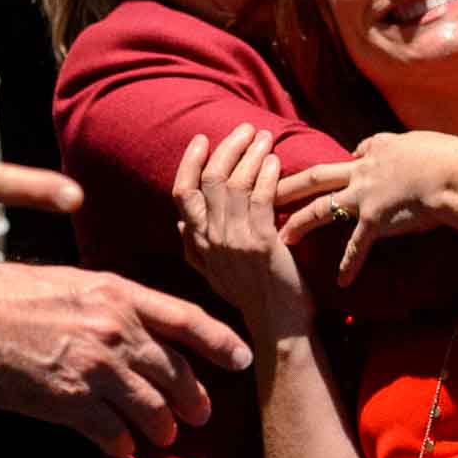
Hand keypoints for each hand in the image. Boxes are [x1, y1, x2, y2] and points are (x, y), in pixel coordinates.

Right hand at [0, 261, 252, 457]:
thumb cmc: (9, 295)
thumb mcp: (73, 282)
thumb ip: (114, 303)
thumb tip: (140, 326)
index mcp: (118, 294)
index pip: (188, 320)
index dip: (221, 343)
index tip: (243, 360)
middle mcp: (116, 331)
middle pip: (177, 374)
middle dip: (193, 400)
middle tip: (199, 414)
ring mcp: (96, 369)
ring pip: (151, 411)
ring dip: (161, 429)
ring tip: (161, 436)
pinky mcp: (70, 403)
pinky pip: (114, 435)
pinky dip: (123, 446)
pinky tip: (122, 448)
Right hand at [172, 124, 311, 333]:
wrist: (277, 328)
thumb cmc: (252, 300)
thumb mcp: (212, 275)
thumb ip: (194, 248)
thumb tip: (180, 223)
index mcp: (197, 245)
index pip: (182, 194)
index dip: (190, 163)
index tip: (202, 140)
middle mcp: (210, 240)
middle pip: (210, 181)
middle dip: (226, 148)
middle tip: (243, 129)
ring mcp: (234, 241)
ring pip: (235, 184)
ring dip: (249, 154)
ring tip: (262, 137)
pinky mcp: (260, 243)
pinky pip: (260, 198)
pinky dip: (266, 175)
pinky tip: (274, 161)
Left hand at [277, 131, 457, 284]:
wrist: (453, 175)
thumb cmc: (447, 156)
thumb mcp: (422, 142)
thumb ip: (408, 148)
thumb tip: (410, 148)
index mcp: (377, 150)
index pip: (354, 154)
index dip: (346, 162)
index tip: (339, 169)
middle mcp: (363, 172)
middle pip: (317, 176)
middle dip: (289, 184)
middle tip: (264, 190)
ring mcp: (365, 197)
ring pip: (321, 209)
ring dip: (300, 223)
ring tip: (282, 238)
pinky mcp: (376, 221)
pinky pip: (358, 247)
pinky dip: (349, 265)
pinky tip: (341, 282)